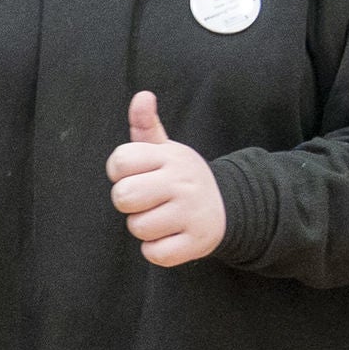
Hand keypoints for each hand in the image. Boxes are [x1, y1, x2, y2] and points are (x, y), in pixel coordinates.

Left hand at [105, 91, 225, 266]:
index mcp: (169, 156)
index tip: (136, 174)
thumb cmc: (181, 178)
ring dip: (144, 228)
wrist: (229, 207)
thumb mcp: (165, 149)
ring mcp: (191, 212)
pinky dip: (157, 249)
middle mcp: (182, 181)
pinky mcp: (197, 241)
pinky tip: (171, 236)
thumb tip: (142, 96)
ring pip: (138, 228)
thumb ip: (145, 125)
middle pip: (124, 197)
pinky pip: (154, 253)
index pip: (119, 161)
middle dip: (128, 203)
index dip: (119, 173)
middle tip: (147, 200)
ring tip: (162, 217)